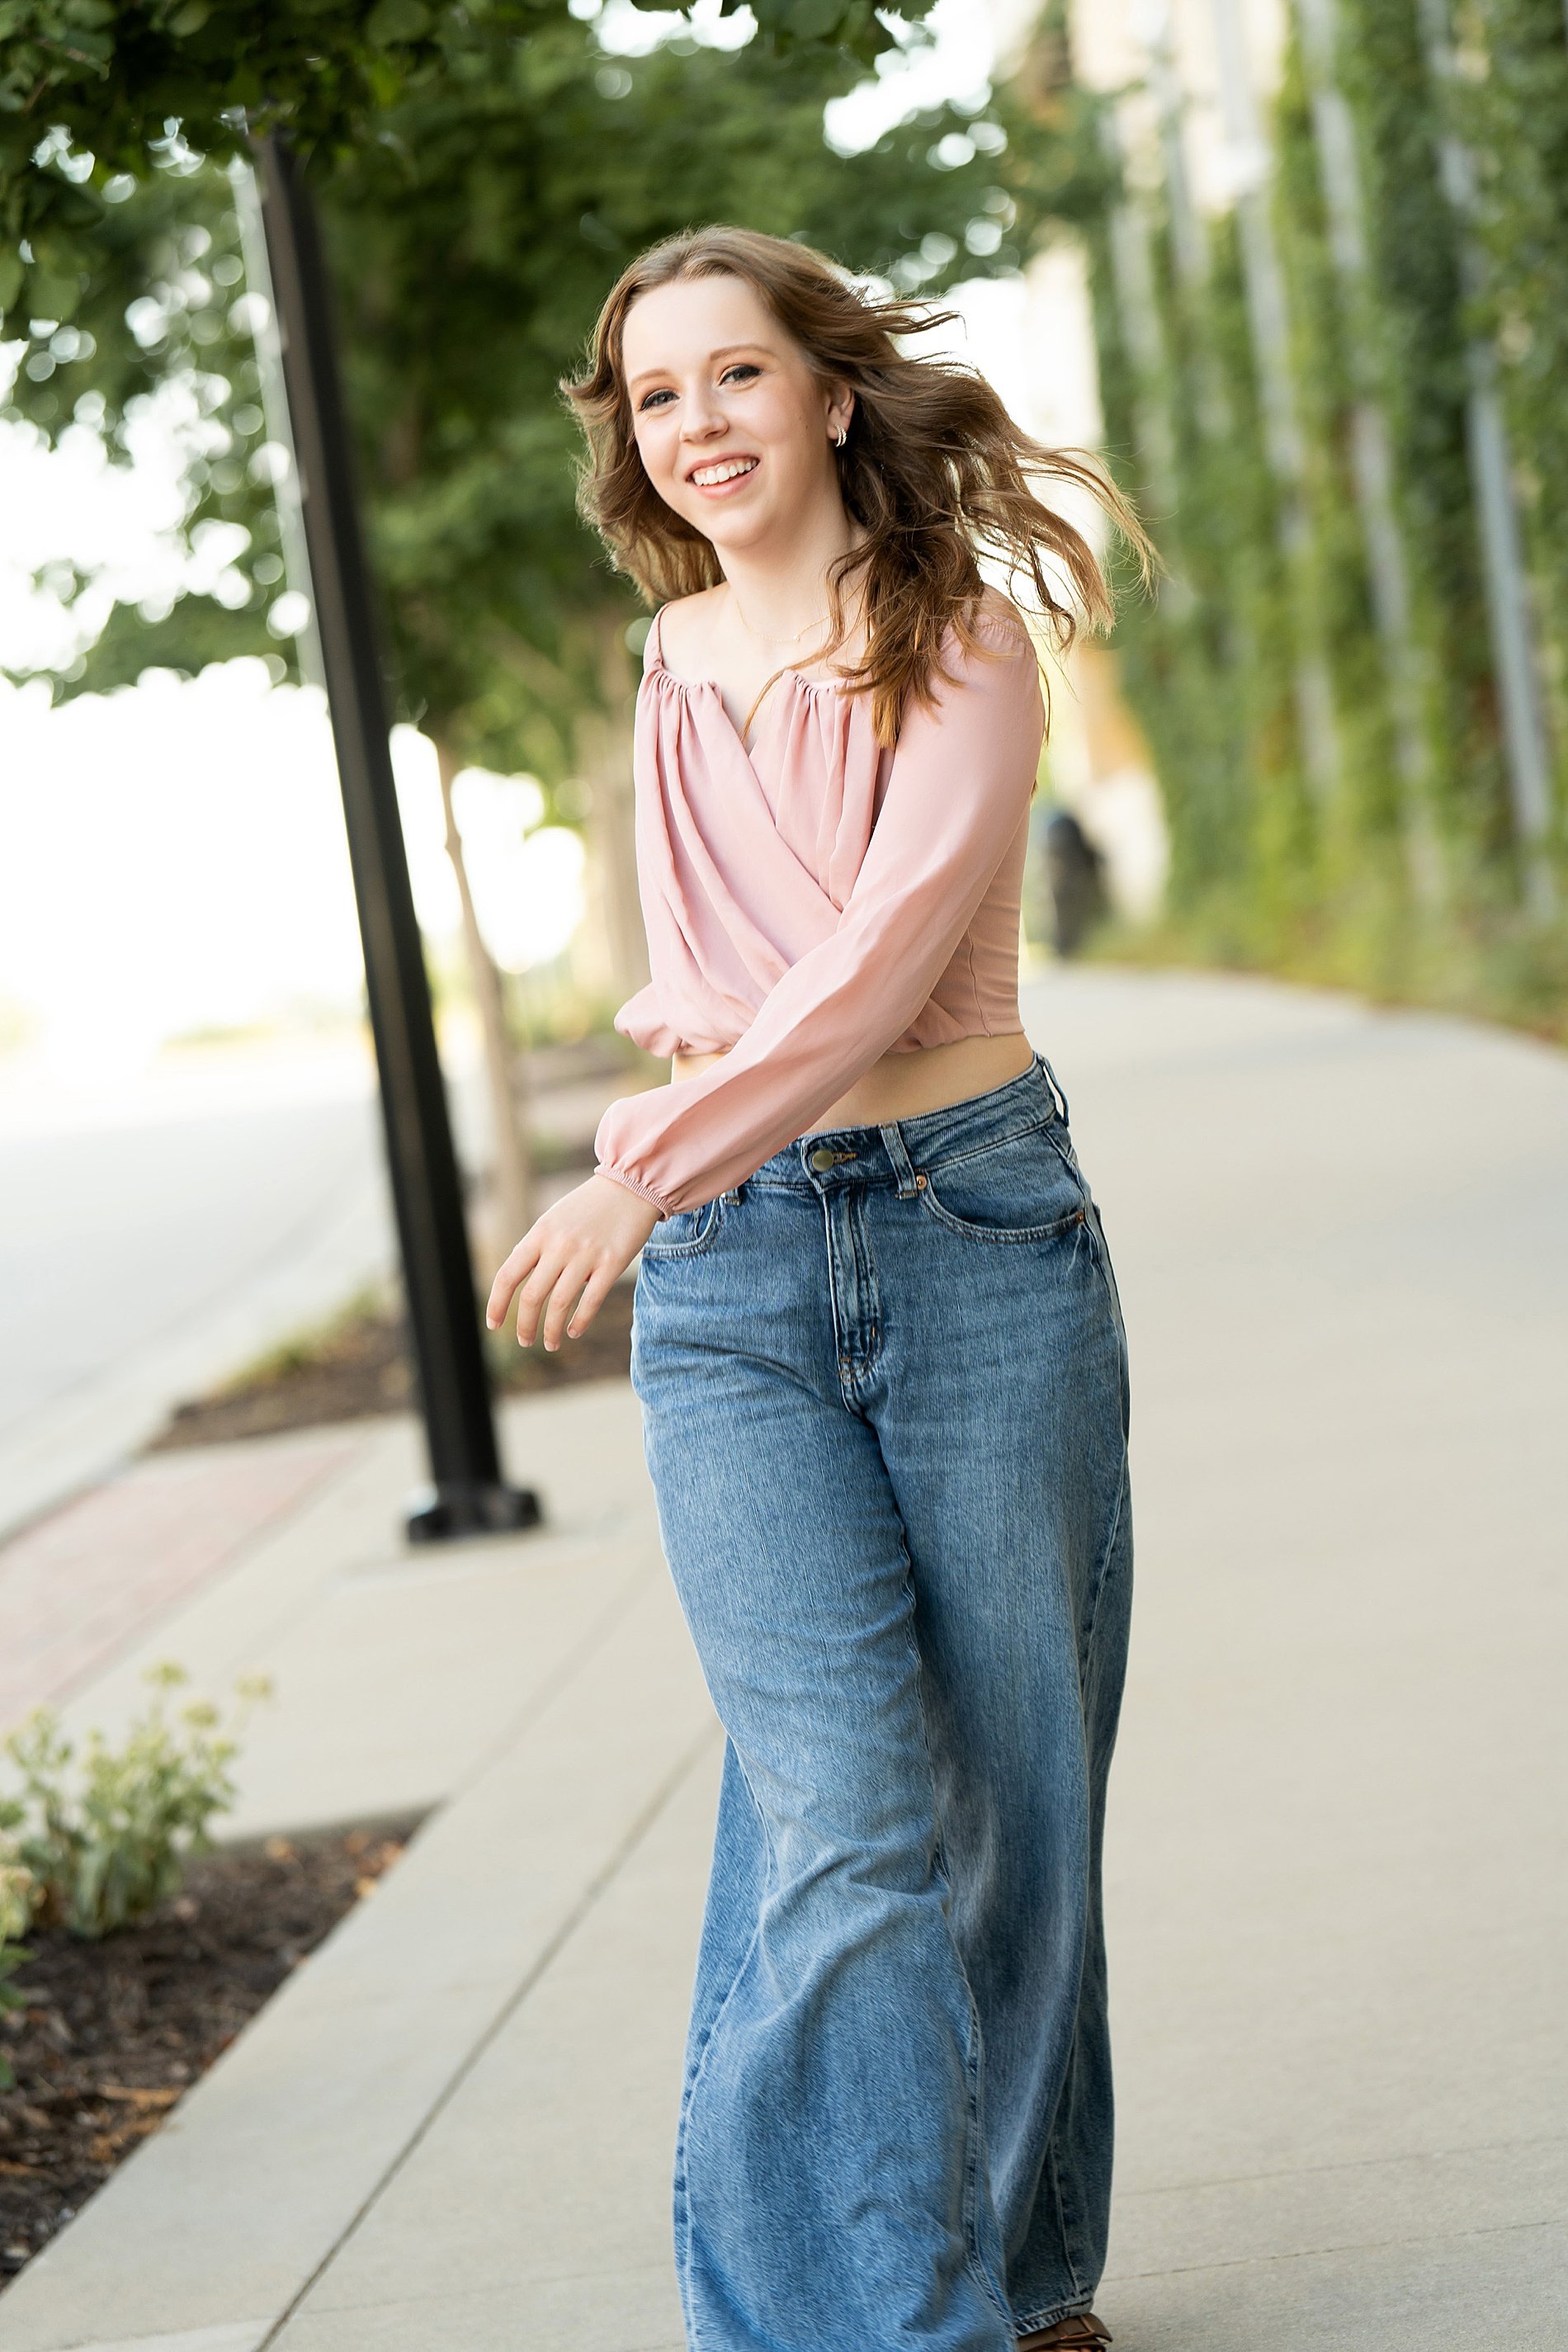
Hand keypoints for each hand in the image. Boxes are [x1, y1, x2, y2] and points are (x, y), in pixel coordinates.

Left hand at [485, 1172, 660, 1350]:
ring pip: (559, 1304)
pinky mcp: (612, 1263)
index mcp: (539, 1234)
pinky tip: (573, 1331)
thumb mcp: (554, 1220)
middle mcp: (558, 1245)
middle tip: (526, 1341)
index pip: (508, 1275)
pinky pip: (590, 1301)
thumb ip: (537, 1248)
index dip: (497, 1304)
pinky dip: (579, 1322)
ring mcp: (585, 1255)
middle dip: (525, 1325)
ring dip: (550, 1330)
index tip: (494, 1325)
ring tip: (549, 1343)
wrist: (631, 1186)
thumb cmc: (589, 1206)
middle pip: (531, 1296)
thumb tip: (520, 1280)